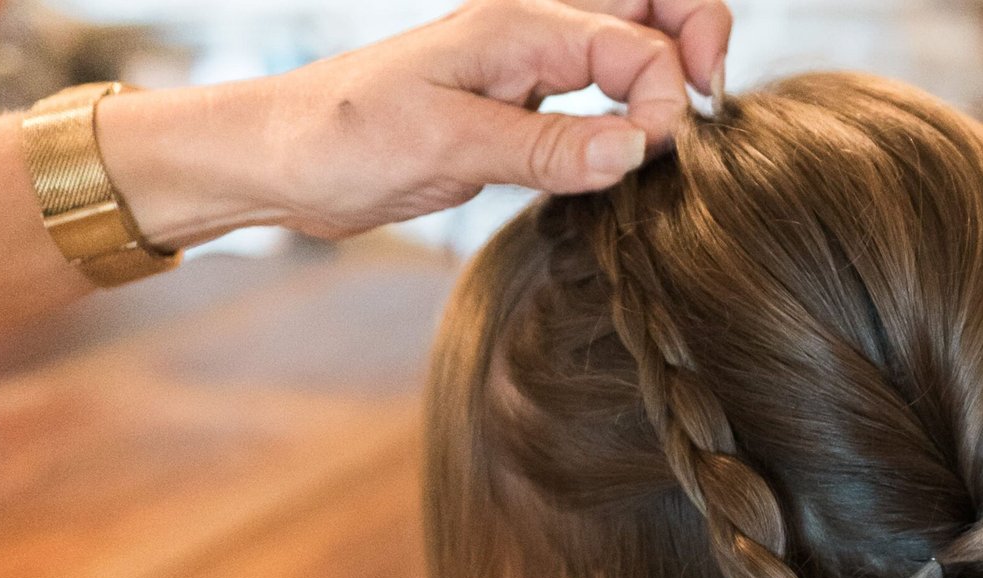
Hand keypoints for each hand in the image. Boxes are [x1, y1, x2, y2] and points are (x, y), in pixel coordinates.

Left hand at [96, 0, 730, 245]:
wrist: (282, 159)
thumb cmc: (341, 137)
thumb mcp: (444, 145)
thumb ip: (546, 146)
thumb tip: (637, 148)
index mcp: (519, 25)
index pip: (638, 44)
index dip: (665, 98)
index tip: (653, 156)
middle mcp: (533, 34)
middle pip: (652, 9)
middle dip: (697, 44)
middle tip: (700, 115)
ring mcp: (529, 68)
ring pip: (632, 46)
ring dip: (667, 78)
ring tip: (672, 138)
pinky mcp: (521, 107)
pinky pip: (600, 93)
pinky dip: (632, 113)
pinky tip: (627, 155)